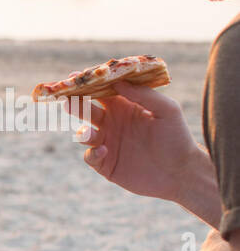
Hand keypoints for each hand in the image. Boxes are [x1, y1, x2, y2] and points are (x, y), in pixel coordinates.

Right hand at [69, 82, 204, 203]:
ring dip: (82, 132)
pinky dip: (92, 153)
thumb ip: (144, 94)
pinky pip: (90, 156)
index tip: (75, 77)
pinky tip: (104, 151)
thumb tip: (119, 83)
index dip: (88, 84)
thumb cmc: (177, 138)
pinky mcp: (105, 164)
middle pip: (87, 110)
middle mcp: (113, 123)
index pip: (101, 91)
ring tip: (89, 134)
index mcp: (125, 106)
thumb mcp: (168, 110)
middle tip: (68, 100)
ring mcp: (107, 143)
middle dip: (75, 104)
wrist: (181, 173)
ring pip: (84, 134)